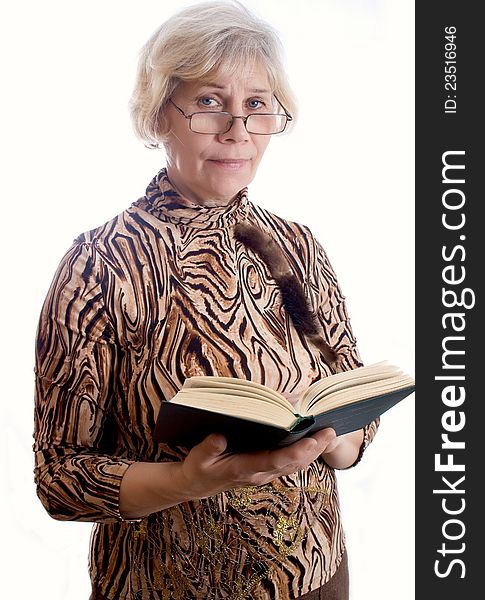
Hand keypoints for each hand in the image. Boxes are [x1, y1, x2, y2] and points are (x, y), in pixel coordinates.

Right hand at [176, 428, 337, 499]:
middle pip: (293, 463)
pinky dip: (305, 451)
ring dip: (314, 450)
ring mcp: (265, 473)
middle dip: (314, 448)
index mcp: (245, 468)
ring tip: (329, 432)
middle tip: (332, 431)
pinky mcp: (266, 469)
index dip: (296, 451)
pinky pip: (290, 462)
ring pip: (295, 464)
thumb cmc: (199, 468)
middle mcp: (260, 474)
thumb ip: (209, 447)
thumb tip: (219, 437)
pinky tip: (314, 439)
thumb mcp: (198, 457)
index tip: (313, 441)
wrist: (197, 485)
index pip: (276, 461)